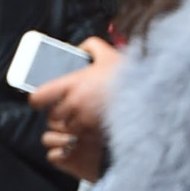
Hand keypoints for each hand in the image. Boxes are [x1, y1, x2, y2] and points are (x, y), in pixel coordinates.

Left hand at [32, 40, 120, 178]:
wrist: (151, 100)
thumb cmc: (129, 77)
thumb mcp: (110, 54)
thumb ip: (91, 46)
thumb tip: (78, 48)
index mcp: (72, 85)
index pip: (38, 98)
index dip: (39, 99)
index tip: (43, 99)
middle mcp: (73, 106)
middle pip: (51, 117)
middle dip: (59, 114)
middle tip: (69, 108)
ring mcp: (82, 125)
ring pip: (64, 132)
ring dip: (70, 127)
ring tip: (82, 120)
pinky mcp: (93, 140)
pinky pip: (76, 144)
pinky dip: (80, 140)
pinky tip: (90, 132)